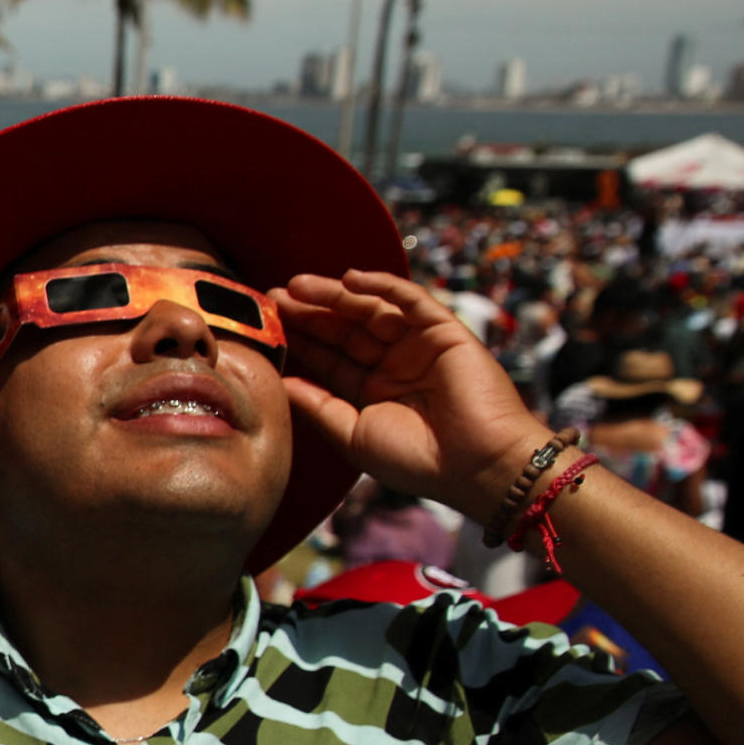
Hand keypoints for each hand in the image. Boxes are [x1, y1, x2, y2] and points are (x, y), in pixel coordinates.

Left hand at [274, 270, 542, 517]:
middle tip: (273, 295)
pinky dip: (383, 286)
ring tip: (298, 285)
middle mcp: (394, 366)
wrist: (477, 465)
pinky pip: (411, 300)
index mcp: (372, 392)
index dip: (301, 341)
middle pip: (345, 330)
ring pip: (371, 311)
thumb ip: (317, 405)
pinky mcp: (445, 332)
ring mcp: (419, 346)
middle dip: (311, 313)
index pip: (330, 359)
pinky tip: (349, 279)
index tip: (267, 326)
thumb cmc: (415, 460)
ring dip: (336, 295)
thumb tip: (279, 382)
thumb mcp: (352, 434)